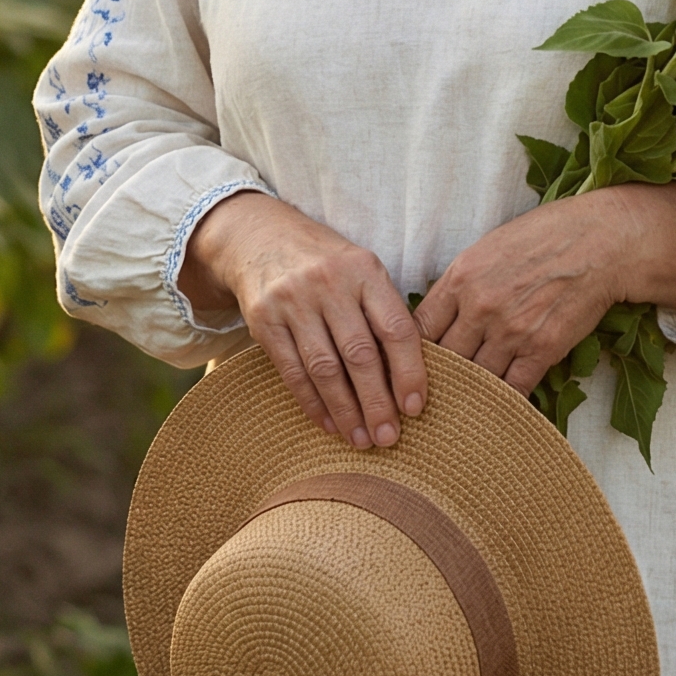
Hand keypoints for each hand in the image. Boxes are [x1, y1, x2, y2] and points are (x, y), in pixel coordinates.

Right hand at [181, 193, 425, 449]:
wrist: (259, 236)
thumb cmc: (325, 263)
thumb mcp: (360, 270)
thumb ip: (383, 311)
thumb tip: (411, 376)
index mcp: (364, 270)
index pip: (395, 327)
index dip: (409, 371)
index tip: (415, 408)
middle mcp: (330, 283)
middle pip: (360, 354)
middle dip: (377, 402)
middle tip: (389, 438)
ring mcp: (293, 301)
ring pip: (325, 368)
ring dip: (346, 410)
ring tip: (362, 440)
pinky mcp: (264, 320)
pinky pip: (292, 371)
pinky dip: (312, 403)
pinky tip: (329, 424)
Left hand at [416, 184, 675, 397]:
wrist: (599, 242)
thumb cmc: (543, 237)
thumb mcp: (488, 248)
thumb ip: (460, 283)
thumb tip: (439, 314)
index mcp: (461, 278)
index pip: (418, 329)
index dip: (409, 353)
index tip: (408, 367)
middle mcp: (480, 307)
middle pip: (444, 359)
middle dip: (436, 379)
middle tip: (426, 397)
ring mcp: (511, 332)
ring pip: (475, 378)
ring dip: (467, 394)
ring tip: (458, 410)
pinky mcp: (542, 350)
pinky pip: (513, 388)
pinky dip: (504, 401)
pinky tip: (496, 409)